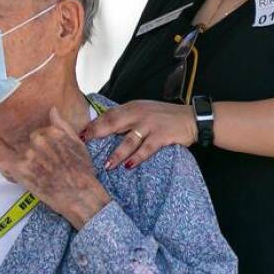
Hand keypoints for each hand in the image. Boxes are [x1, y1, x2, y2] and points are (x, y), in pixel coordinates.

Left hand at [0, 107, 109, 229]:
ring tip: (36, 177)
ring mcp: (29, 154)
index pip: (38, 133)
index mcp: (52, 131)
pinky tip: (19, 178)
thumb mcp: (78, 144)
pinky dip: (9, 173)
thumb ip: (63, 125)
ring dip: (23, 165)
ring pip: (17, 155)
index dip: (42, 147)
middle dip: (33, 155)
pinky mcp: (20, 170)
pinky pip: (4, 167)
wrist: (80, 195)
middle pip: (27, 144)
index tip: (48, 157)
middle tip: (43, 168)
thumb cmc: (82, 172)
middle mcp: (39, 140)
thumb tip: (52, 110)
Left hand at [81, 100, 196, 169]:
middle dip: (97, 134)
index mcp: (133, 107)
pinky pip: (146, 149)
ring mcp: (150, 125)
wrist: (191, 118)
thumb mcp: (144, 111)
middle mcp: (139, 113)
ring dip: (116, 154)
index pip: (109, 114)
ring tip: (107, 165)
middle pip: (113, 124)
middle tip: (84, 144)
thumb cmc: (165, 117)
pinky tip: (128, 166)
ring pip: (128, 140)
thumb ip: (128, 117)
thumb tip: (106, 128)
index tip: (81, 133)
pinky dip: (137, 157)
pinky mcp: (161, 136)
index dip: (94, 124)